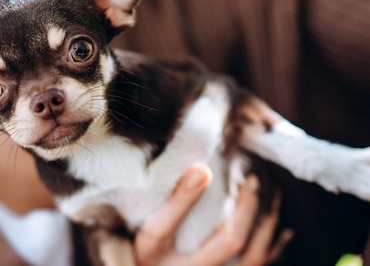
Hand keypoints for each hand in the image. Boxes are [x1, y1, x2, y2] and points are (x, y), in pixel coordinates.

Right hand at [134, 164, 292, 265]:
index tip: (244, 178)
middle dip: (259, 213)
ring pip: (260, 261)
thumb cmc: (145, 261)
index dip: (244, 208)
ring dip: (271, 230)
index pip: (232, 239)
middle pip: (254, 252)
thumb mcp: (152, 235)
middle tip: (256, 182)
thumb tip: (202, 170)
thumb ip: (176, 205)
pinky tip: (281, 234)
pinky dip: (272, 249)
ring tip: (274, 200)